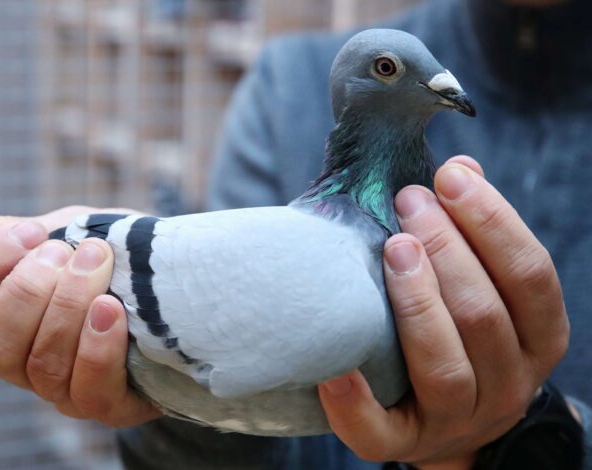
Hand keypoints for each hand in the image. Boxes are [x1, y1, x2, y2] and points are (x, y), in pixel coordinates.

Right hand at [0, 206, 160, 426]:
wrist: (180, 279)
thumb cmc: (113, 258)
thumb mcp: (65, 231)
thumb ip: (7, 234)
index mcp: (3, 312)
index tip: (32, 232)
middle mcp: (25, 358)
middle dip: (29, 290)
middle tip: (68, 252)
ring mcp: (64, 387)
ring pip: (42, 365)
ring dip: (69, 307)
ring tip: (98, 265)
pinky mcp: (109, 404)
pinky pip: (88, 389)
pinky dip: (96, 347)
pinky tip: (112, 312)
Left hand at [318, 157, 569, 467]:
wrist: (449, 421)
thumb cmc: (462, 336)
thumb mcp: (485, 289)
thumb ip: (476, 234)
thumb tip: (461, 167)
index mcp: (537, 338)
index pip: (529, 275)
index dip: (493, 222)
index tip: (450, 178)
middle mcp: (509, 382)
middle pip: (484, 315)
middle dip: (448, 249)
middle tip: (408, 201)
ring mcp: (458, 419)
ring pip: (443, 366)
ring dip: (417, 303)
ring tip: (392, 249)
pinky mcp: (405, 443)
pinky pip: (379, 431)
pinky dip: (354, 402)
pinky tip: (333, 368)